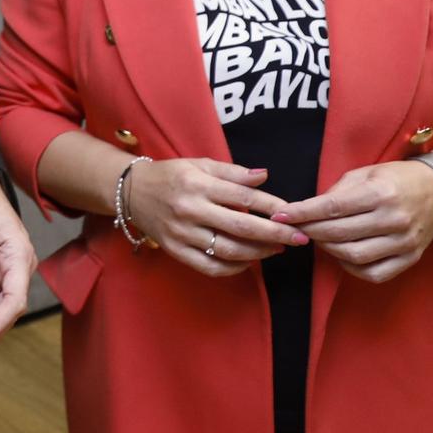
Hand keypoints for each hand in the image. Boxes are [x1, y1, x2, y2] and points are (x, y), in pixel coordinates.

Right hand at [124, 157, 307, 276]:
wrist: (132, 192)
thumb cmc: (171, 175)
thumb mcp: (199, 164)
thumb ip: (232, 172)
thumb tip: (264, 176)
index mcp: (197, 184)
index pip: (243, 197)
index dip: (272, 206)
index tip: (294, 213)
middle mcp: (189, 210)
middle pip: (241, 227)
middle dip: (275, 234)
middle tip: (300, 238)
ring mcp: (181, 233)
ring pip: (228, 250)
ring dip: (259, 252)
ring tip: (278, 248)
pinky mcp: (176, 251)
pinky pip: (211, 267)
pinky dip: (234, 268)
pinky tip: (249, 260)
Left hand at [274, 161, 432, 282]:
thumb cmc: (396, 179)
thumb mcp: (365, 174)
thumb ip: (336, 193)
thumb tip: (306, 210)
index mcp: (381, 194)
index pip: (332, 208)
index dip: (302, 213)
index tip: (281, 215)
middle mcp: (394, 220)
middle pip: (339, 234)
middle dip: (310, 232)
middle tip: (295, 228)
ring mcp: (404, 243)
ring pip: (353, 256)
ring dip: (327, 249)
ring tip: (318, 238)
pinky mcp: (410, 259)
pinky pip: (373, 273)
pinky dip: (350, 268)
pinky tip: (341, 254)